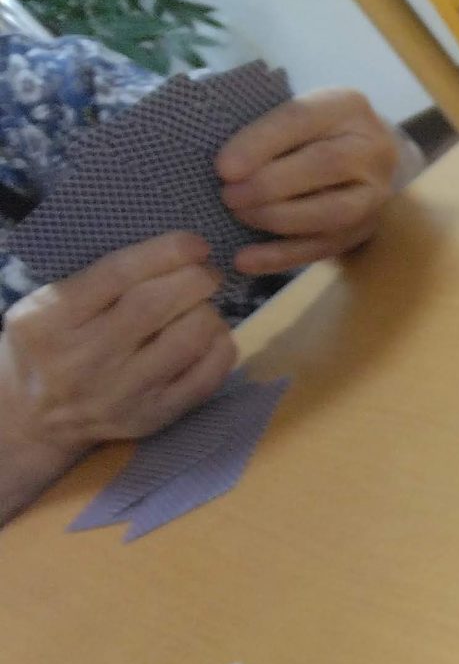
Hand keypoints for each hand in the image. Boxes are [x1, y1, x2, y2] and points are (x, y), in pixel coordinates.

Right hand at [0, 232, 235, 458]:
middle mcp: (86, 357)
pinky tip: (210, 336)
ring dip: (208, 313)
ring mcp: (122, 393)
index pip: (118, 275)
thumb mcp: (45, 307)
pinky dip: (220, 347)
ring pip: (189, 339)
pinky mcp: (152, 416)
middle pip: (157, 304)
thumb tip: (170, 251)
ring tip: (201, 306)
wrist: (33, 418)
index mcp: (52, 320)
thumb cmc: (46, 347)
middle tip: (205, 273)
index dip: (166, 252)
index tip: (195, 244)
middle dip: (195, 279)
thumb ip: (94, 281)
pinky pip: (207, 376)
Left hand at [215, 87, 399, 275]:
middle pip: (325, 165)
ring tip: (240, 216)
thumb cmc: (310, 130)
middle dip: (269, 185)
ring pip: (333, 211)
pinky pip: (325, 247)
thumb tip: (223, 166)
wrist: (360, 154)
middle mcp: (372, 148)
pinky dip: (282, 256)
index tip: (223, 168)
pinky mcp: (366, 228)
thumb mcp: (293, 112)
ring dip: (278, 218)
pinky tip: (246, 260)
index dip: (259, 144)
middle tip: (228, 196)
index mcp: (347, 106)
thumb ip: (264, 128)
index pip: (301, 119)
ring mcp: (376, 193)